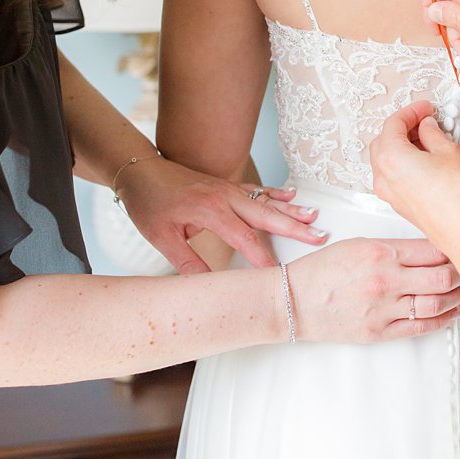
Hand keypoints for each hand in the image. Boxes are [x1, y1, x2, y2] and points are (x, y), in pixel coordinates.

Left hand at [118, 158, 325, 274]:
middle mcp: (224, 196)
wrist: (140, 171)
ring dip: (292, 209)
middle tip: (319, 237)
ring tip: (315, 217)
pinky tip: (293, 195)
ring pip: (266, 201)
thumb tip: (207, 287)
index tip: (279, 274)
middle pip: (266, 215)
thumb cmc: (148, 203)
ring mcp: (228, 189)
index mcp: (209, 210)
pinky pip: (257, 190)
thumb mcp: (161, 237)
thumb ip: (186, 262)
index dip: (263, 257)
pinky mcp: (227, 186)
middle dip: (294, 228)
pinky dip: (276, 193)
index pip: (245, 237)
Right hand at [288, 235, 459, 342]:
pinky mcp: (380, 331)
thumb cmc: (322, 270)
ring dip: (455, 297)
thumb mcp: (356, 245)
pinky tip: (450, 313)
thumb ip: (392, 248)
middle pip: (442, 276)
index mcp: (381, 251)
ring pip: (436, 302)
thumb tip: (426, 250)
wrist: (293, 301)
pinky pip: (420, 326)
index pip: (432, 250)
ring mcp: (385, 308)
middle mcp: (387, 279)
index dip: (452, 250)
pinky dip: (442, 320)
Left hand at [370, 101, 459, 267]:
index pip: (393, 124)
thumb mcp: (448, 152)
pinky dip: (403, 162)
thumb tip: (426, 127)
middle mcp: (383, 176)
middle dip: (402, 127)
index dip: (410, 111)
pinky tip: (425, 159)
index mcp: (390, 157)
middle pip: (383, 141)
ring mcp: (390, 193)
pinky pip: (393, 176)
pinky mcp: (400, 205)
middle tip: (424, 119)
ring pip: (386, 160)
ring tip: (427, 138)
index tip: (425, 108)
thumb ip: (432, 134)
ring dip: (402, 145)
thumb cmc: (459, 196)